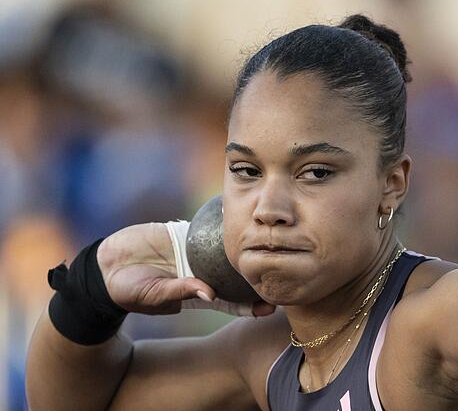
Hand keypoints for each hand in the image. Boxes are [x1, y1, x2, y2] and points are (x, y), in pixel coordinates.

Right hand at [97, 223, 274, 316]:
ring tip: (273, 243)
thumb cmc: (128, 289)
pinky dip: (223, 225)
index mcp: (196, 293)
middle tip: (285, 271)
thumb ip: (181, 292)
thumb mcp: (154, 295)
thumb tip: (209, 292)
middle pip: (235, 275)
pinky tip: (244, 218)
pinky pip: (207, 228)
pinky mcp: (183, 234)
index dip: (250, 305)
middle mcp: (200, 272)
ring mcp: (193, 252)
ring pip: (225, 251)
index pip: (230, 302)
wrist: (106, 266)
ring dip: (246, 248)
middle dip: (257, 274)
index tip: (273, 307)